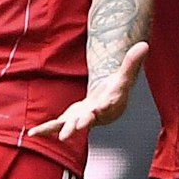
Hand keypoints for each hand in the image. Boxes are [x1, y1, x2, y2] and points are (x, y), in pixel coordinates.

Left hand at [28, 43, 148, 140]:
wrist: (108, 105)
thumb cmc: (116, 89)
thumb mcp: (124, 75)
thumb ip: (132, 62)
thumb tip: (144, 44)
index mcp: (108, 106)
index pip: (106, 107)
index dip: (102, 109)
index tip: (96, 111)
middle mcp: (94, 116)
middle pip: (87, 121)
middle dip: (79, 125)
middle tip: (72, 132)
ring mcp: (80, 120)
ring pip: (69, 126)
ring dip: (59, 130)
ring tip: (44, 134)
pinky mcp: (70, 120)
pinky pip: (57, 125)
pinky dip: (46, 129)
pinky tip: (33, 133)